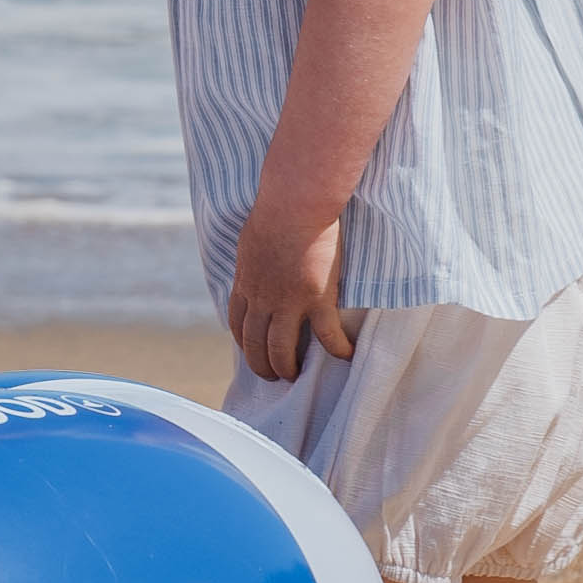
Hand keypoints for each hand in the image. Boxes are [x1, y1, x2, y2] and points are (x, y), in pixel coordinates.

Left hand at [228, 210, 357, 386]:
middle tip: (271, 376)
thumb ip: (253, 258)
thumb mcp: (250, 240)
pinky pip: (326, 334)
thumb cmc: (275, 213)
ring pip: (282, 348)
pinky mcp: (317, 298)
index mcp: (245, 282)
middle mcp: (261, 298)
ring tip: (294, 377)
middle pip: (254, 342)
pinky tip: (345, 356)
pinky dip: (336, 349)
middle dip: (260, 364)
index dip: (242, 341)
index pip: (237, 321)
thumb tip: (254, 260)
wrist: (294, 205)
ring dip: (286, 367)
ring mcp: (287, 301)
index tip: (249, 350)